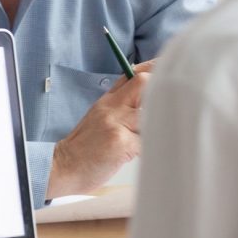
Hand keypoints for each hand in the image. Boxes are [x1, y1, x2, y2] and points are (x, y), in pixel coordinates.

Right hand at [45, 62, 155, 199]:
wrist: (63, 167)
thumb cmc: (85, 149)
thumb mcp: (99, 119)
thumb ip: (121, 109)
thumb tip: (149, 103)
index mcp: (107, 101)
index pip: (132, 75)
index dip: (152, 70)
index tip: (167, 71)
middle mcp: (111, 107)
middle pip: (143, 83)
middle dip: (161, 89)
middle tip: (174, 103)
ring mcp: (115, 123)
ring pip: (150, 113)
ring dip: (156, 126)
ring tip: (150, 140)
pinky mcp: (120, 142)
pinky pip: (146, 141)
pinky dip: (148, 149)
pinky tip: (136, 157)